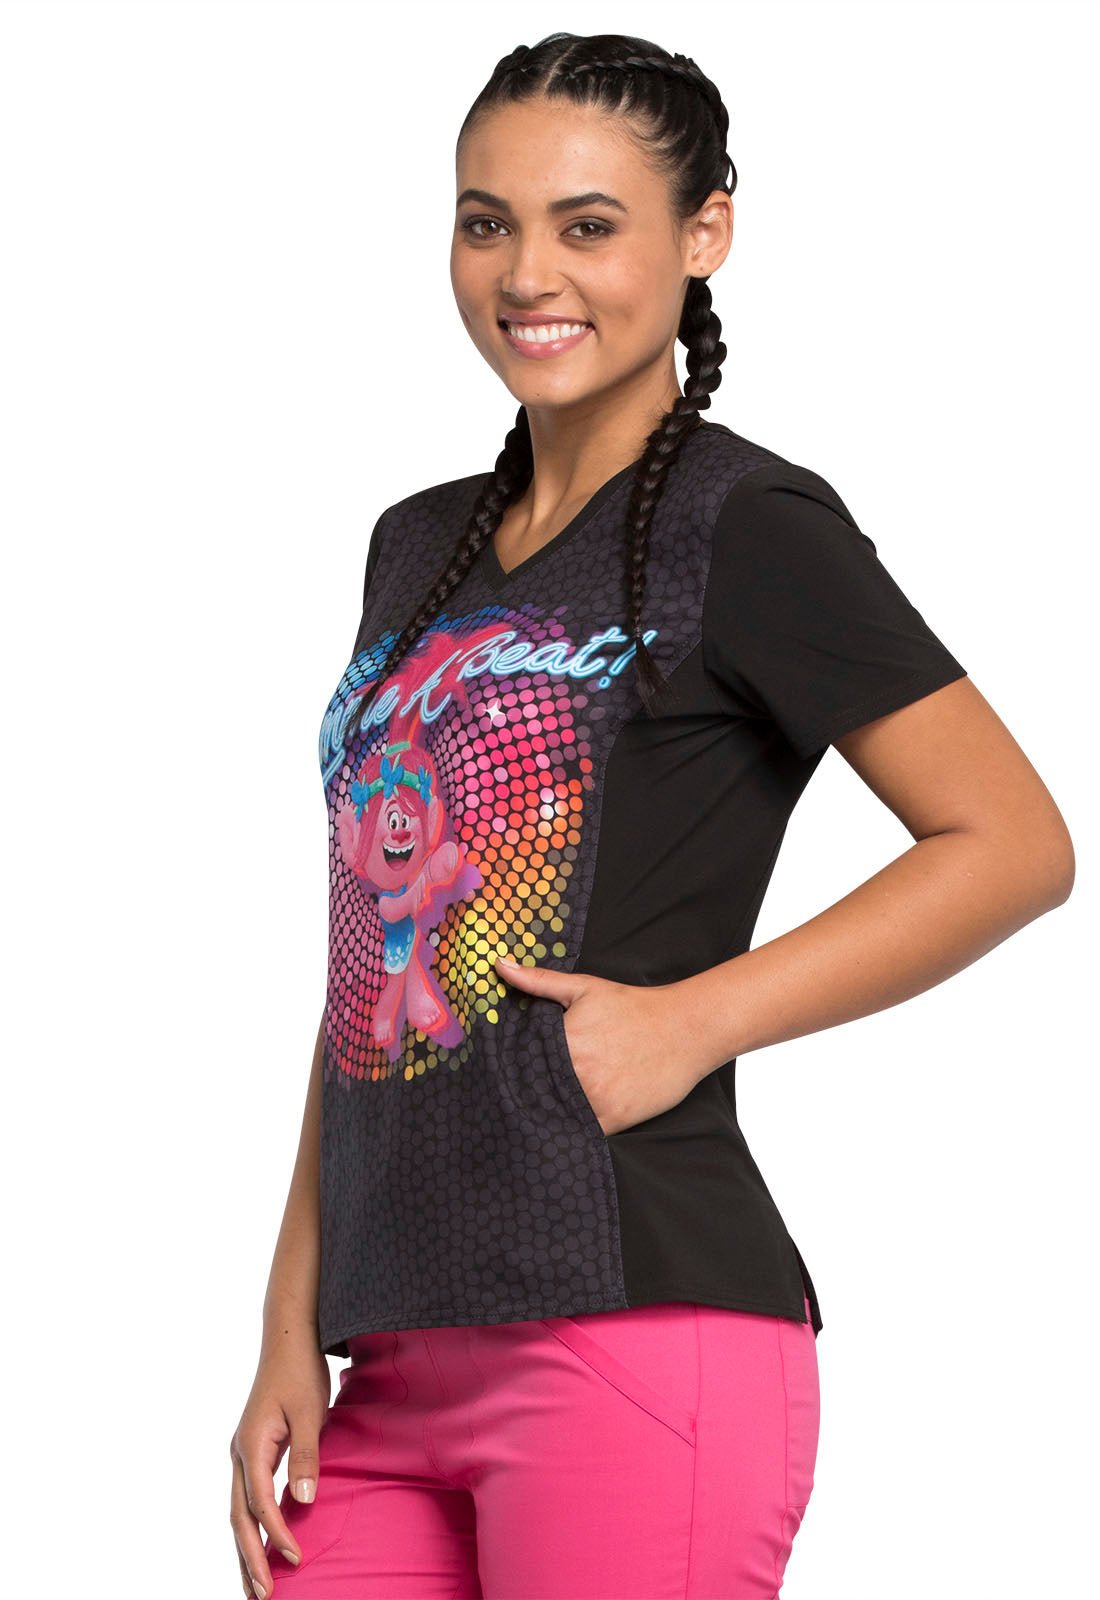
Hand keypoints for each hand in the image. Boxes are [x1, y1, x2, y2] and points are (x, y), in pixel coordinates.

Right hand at [228, 1333, 329, 1597]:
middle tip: (263, 1595)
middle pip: (238, 1517)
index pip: (259, 1502)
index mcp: (251, 1445)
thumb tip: (302, 1502)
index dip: (276, 1533)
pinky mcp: (251, 1452)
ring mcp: (242, 1454)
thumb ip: (306, 1455)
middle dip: (248, 1558)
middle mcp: (239, 1454)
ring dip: (246, 1549)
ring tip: (255, 1586)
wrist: (288, 1339)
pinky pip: (246, 1498)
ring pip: (238, 1512)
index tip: (296, 1558)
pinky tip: (262, 1544)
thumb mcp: (310, 1411)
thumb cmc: (300, 1371)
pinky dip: (251, 1526)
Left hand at [495, 955, 707, 1134]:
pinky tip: (567, 1120)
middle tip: (514, 1097)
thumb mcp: (585, 988)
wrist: (686, 1028)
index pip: (519, 1065)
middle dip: (525, 1093)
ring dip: (546, 1113)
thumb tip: (499, 964)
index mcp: (564, 1041)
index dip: (509, 1071)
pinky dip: (572, 1128)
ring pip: (556, 1114)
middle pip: (534, 1092)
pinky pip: (582, 1131)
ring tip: (539, 1110)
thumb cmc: (633, 1006)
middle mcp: (577, 1073)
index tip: (501, 1074)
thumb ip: (539, 980)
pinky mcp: (615, 1119)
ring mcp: (597, 1098)